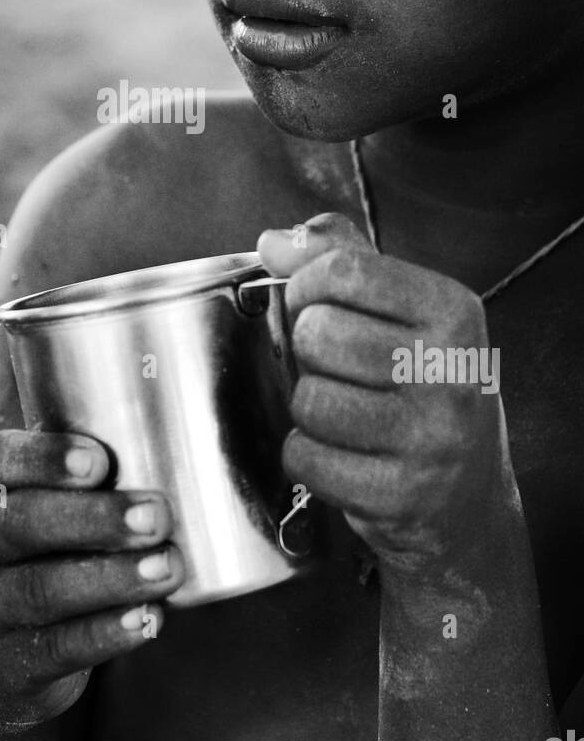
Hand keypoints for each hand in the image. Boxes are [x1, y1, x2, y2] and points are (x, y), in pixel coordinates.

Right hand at [0, 429, 183, 740]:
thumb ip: (90, 472)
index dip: (44, 456)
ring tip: (168, 567)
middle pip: (21, 522)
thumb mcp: (50, 508)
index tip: (100, 460)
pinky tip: (150, 618)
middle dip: (95, 518)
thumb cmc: (49, 556)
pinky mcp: (8, 663)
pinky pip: (58, 647)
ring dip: (113, 578)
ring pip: (42, 589)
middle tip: (157, 516)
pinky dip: (108, 632)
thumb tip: (173, 425)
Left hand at [258, 214, 513, 576]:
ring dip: (308, 408)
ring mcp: (430, 438)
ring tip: (344, 413)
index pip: (343, 271)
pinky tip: (342, 455)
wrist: (468, 498)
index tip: (313, 304)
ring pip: (307, 399)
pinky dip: (307, 457)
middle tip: (337, 370)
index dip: (306, 286)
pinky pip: (305, 457)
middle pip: (318, 334)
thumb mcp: (404, 312)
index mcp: (453, 312)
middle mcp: (450, 373)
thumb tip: (272, 242)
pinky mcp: (401, 495)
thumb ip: (342, 260)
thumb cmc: (423, 389)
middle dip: (308, 352)